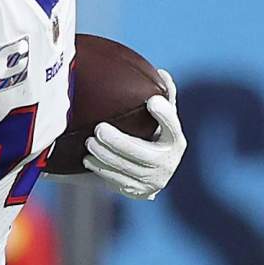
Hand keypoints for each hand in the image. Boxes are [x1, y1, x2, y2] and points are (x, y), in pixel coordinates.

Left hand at [83, 68, 186, 199]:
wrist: (153, 172)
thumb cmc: (154, 135)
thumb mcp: (161, 118)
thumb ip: (164, 97)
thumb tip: (161, 73)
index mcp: (175, 141)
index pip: (172, 127)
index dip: (164, 114)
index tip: (151, 100)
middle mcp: (168, 163)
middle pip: (144, 154)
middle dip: (120, 143)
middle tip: (99, 129)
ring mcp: (154, 180)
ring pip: (127, 170)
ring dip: (106, 156)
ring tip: (89, 143)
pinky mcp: (138, 191)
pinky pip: (118, 182)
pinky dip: (102, 170)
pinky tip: (88, 159)